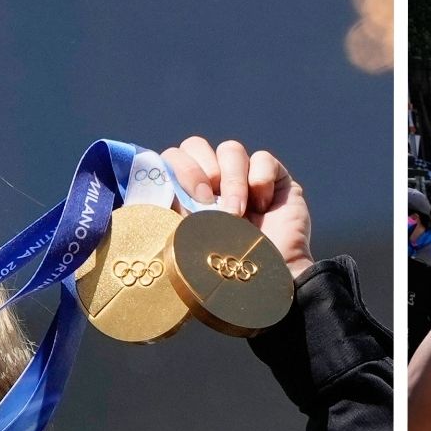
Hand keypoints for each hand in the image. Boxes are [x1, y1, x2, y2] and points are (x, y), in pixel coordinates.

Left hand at [162, 138, 311, 278]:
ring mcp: (245, 178)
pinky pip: (263, 158)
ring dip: (231, 181)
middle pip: (196, 146)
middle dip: (198, 169)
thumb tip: (155, 186)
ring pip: (230, 149)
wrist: (267, 285)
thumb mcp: (188, 240)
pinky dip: (261, 179)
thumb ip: (172, 211)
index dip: (178, 169)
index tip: (187, 200)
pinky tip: (264, 206)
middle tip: (206, 201)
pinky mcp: (275, 179)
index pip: (173, 158)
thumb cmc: (224, 272)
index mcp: (187, 194)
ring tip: (238, 212)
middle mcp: (214, 183)